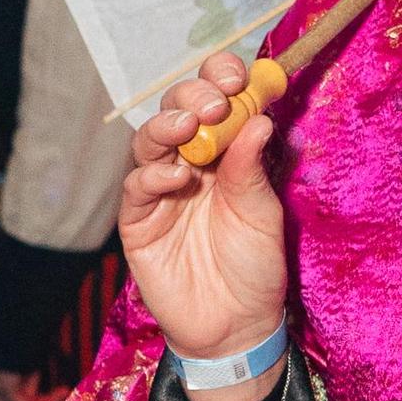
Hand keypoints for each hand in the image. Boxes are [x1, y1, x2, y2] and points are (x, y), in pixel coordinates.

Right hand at [122, 52, 288, 400]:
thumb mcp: (264, 212)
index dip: (220, 79)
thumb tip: (260, 119)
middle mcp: (189, 162)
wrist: (236, 326)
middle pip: (178, 111)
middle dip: (193, 96)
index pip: (215, 100)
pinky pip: (137, 188)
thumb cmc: (255, 266)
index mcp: (224, 152)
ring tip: (191, 125)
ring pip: (150, 141)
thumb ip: (254, 168)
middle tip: (215, 103)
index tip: (236, 74)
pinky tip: (178, 177)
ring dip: (168, 125)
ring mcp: (160, 191)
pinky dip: (153, 176)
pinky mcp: (138, 221)